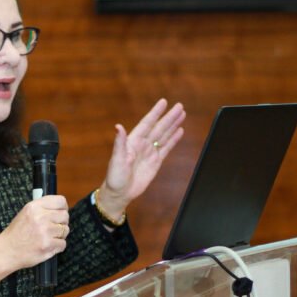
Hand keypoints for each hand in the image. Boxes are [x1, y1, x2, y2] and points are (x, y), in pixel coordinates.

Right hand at [0, 195, 68, 289]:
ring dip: (59, 235)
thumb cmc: (16, 233)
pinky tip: (47, 246)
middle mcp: (40, 217)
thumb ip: (42, 208)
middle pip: (65, 216)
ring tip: (47, 238)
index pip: (60, 201)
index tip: (62, 212)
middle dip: (62, 222)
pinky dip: (57, 247)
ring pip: (65, 230)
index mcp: (34, 207)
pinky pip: (63, 244)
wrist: (6, 251)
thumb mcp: (25, 213)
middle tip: (53, 228)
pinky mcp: (48, 245)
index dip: (63, 207)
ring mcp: (45, 232)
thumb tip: (60, 208)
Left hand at [98, 99, 185, 218]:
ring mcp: (150, 152)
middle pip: (159, 127)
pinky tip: (180, 131)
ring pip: (164, 135)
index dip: (155, 113)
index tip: (163, 102)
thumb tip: (118, 127)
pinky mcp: (156, 162)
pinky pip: (166, 148)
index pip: (147, 124)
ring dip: (173, 125)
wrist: (120, 193)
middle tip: (180, 106)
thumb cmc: (115, 177)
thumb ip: (119, 143)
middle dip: (169, 117)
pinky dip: (174, 139)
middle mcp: (143, 144)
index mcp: (133, 141)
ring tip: (182, 114)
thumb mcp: (116, 159)